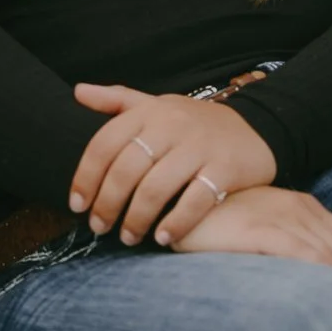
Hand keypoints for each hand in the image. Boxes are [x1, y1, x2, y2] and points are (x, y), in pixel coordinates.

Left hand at [69, 82, 276, 246]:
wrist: (255, 127)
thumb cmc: (192, 123)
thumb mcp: (156, 105)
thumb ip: (118, 101)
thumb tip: (77, 92)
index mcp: (148, 112)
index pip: (104, 144)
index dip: (86, 176)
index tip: (76, 205)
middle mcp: (171, 126)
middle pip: (127, 169)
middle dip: (108, 203)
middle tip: (99, 227)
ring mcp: (199, 146)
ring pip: (157, 187)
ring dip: (137, 218)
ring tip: (129, 237)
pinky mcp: (226, 168)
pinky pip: (196, 200)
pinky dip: (176, 222)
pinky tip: (164, 238)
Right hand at [170, 185, 331, 276]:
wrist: (177, 203)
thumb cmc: (216, 222)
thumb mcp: (259, 227)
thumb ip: (284, 245)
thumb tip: (310, 281)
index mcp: (303, 205)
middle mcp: (299, 207)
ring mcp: (280, 215)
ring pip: (329, 253)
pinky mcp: (261, 228)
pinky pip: (303, 254)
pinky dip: (323, 274)